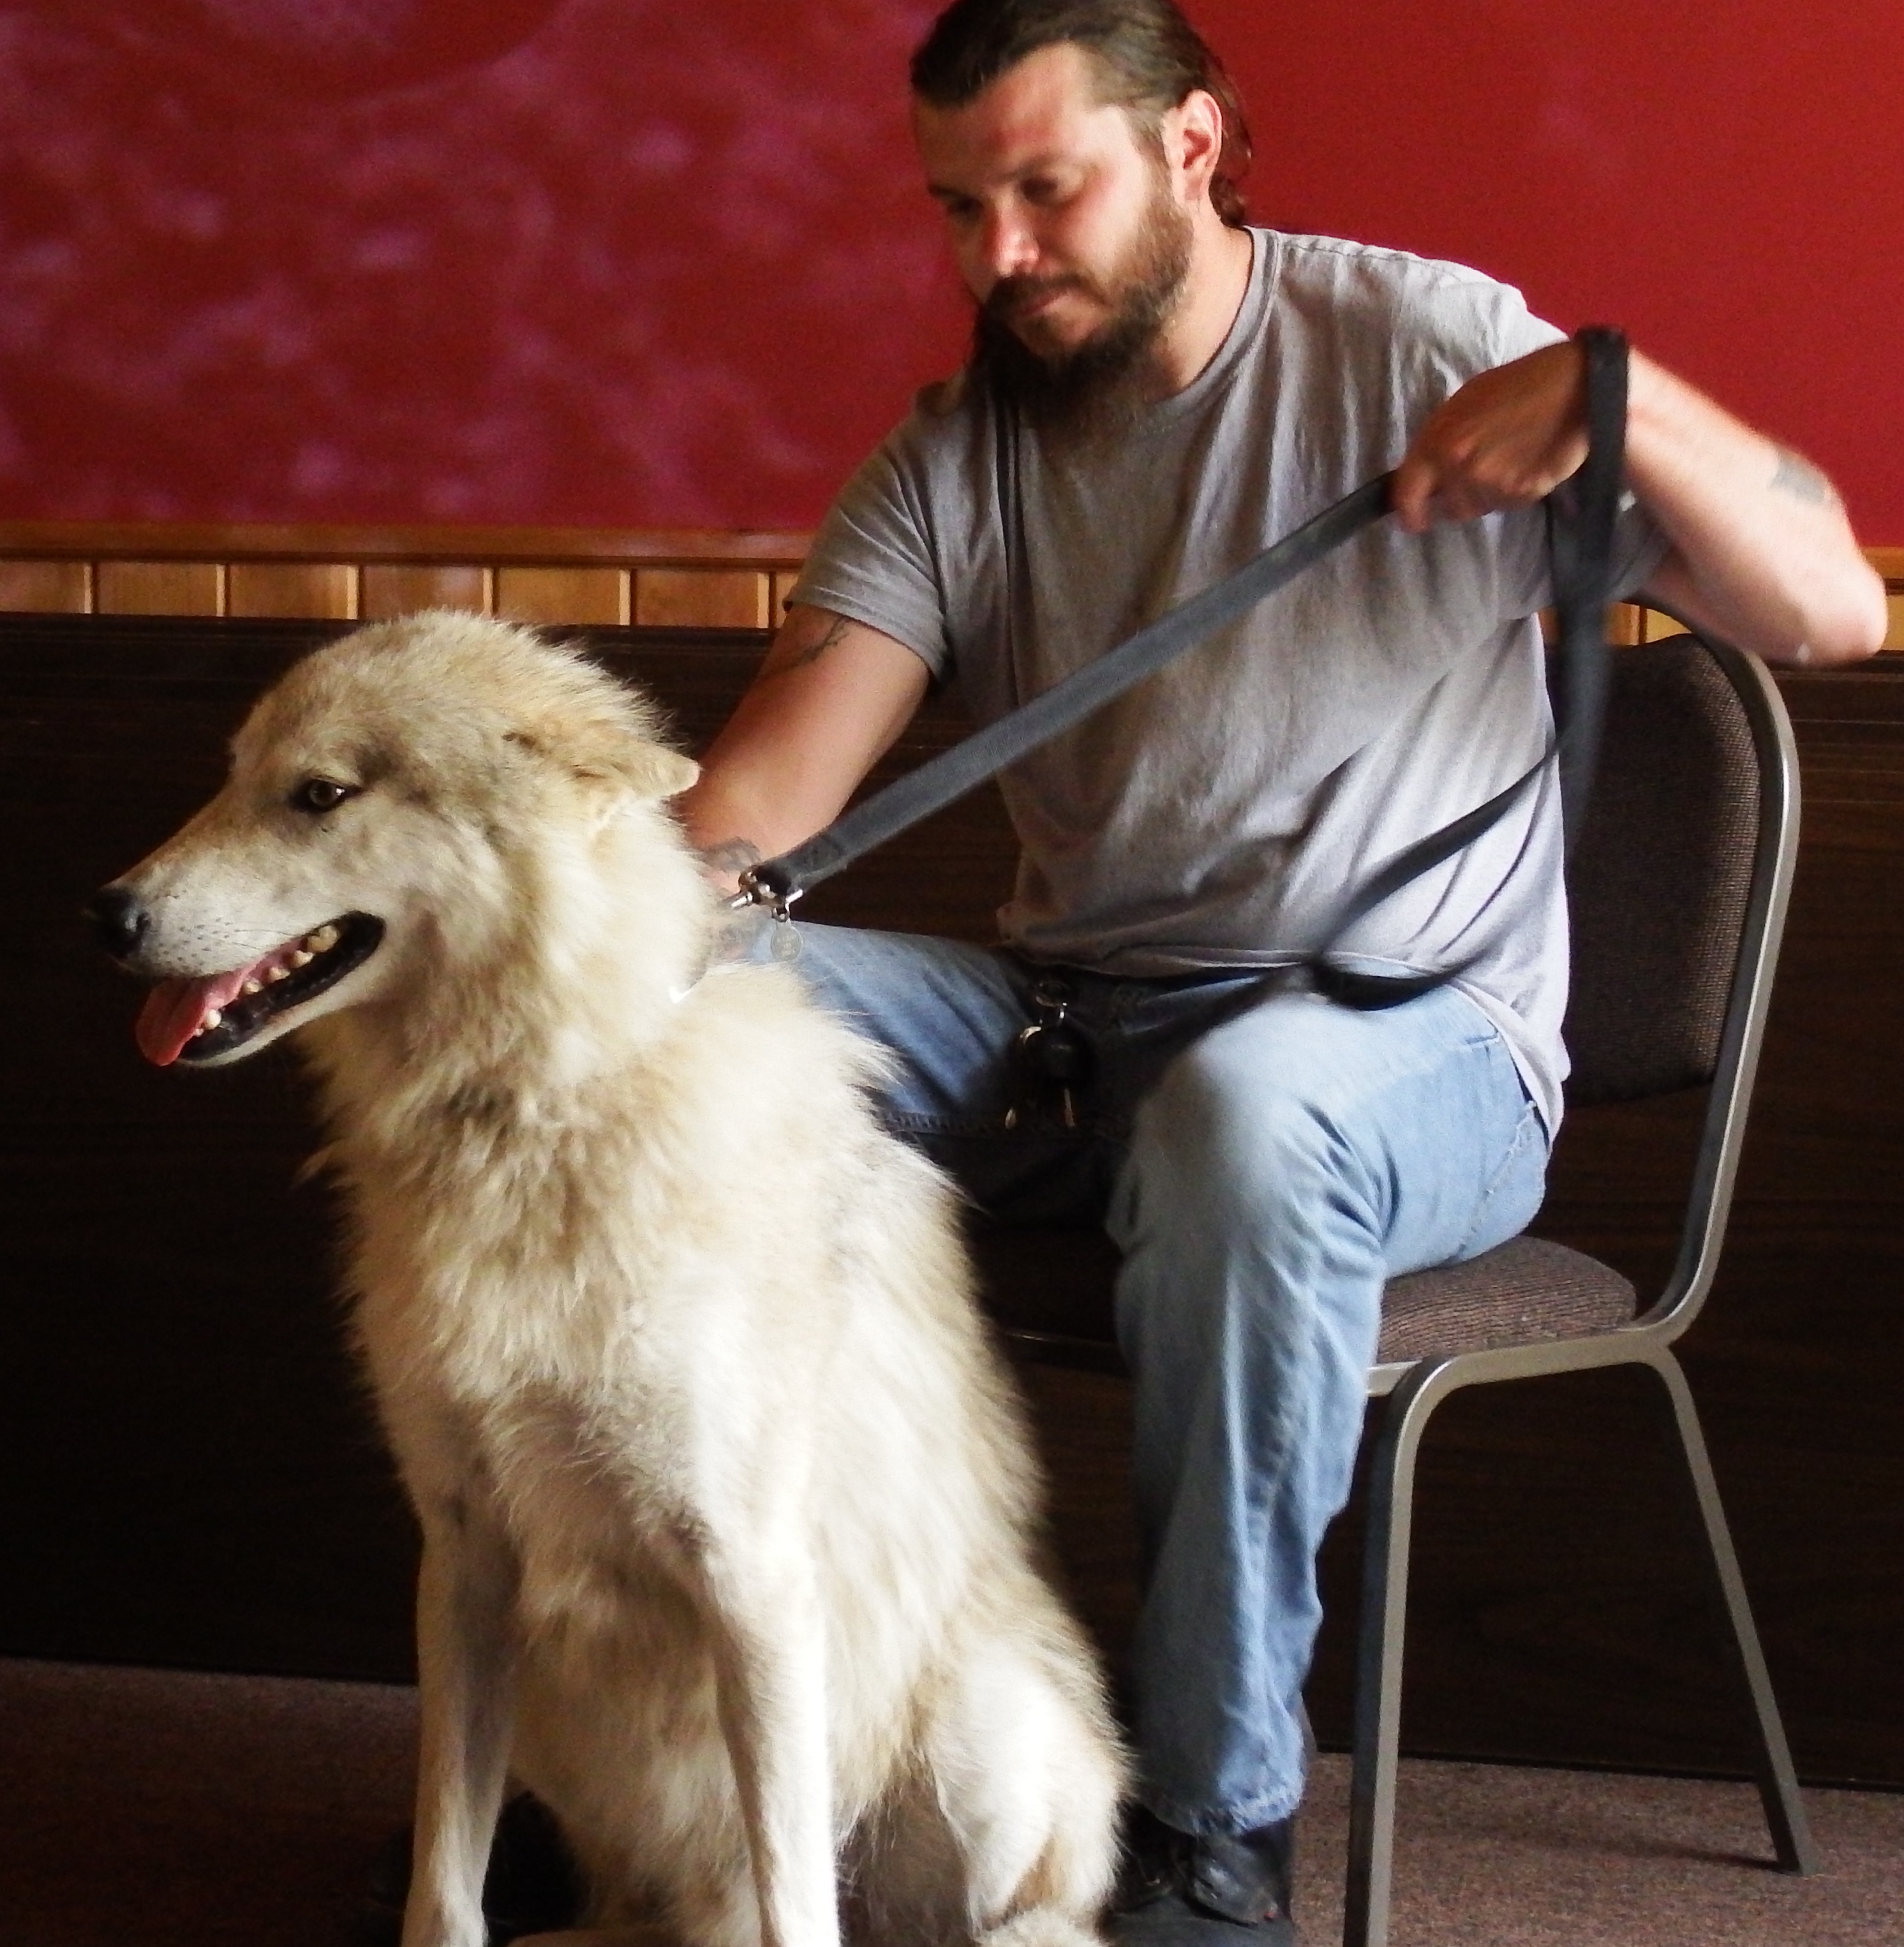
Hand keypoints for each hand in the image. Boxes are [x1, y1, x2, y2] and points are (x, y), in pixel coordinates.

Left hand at [1389, 340, 1589, 532]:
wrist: (1574, 386)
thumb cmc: (1518, 386)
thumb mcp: (1465, 403)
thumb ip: (1440, 440)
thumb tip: (1427, 473)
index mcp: (1438, 441)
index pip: (1407, 493)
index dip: (1409, 512)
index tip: (1413, 520)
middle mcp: (1459, 467)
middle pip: (1451, 507)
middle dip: (1461, 498)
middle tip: (1483, 473)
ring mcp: (1491, 483)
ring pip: (1481, 507)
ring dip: (1490, 494)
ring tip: (1512, 460)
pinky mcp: (1521, 494)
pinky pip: (1509, 504)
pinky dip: (1517, 491)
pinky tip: (1530, 463)